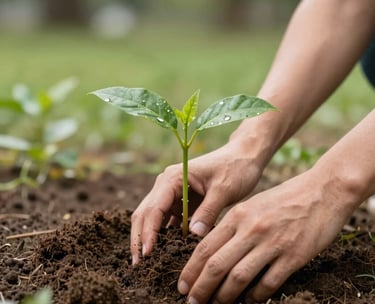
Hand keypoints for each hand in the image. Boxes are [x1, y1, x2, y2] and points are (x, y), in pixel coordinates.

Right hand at [130, 141, 264, 263]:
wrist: (244, 157)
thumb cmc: (235, 168)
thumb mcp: (224, 189)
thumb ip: (208, 211)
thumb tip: (192, 235)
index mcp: (174, 177)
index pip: (154, 208)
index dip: (148, 232)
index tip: (146, 254)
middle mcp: (167, 184)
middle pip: (146, 213)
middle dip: (140, 237)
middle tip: (137, 264)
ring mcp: (172, 193)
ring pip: (152, 218)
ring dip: (148, 237)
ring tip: (145, 262)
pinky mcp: (181, 201)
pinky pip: (167, 220)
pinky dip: (163, 235)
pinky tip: (164, 251)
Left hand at [178, 168, 356, 302]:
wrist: (322, 191)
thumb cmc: (284, 199)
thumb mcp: (252, 205)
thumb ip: (233, 226)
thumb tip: (215, 253)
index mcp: (238, 215)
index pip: (206, 247)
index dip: (191, 270)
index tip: (183, 286)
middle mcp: (251, 229)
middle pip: (217, 264)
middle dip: (201, 288)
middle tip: (192, 302)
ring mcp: (272, 243)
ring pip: (238, 277)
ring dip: (223, 296)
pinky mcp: (294, 256)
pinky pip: (268, 283)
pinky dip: (255, 296)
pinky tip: (249, 301)